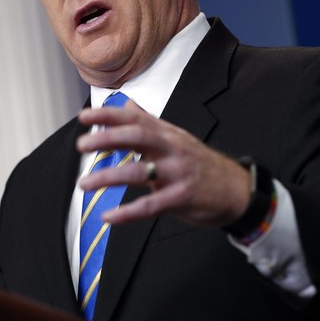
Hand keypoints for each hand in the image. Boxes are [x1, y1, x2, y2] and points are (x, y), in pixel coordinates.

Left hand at [77, 100, 251, 226]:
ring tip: (84, 184)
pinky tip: (108, 216)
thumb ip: (149, 123)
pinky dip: (127, 213)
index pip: (135, 118)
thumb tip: (126, 104)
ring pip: (139, 171)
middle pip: (137, 137)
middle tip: (81, 144)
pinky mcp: (182, 197)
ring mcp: (178, 173)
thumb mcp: (177, 138)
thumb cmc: (200, 164)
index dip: (109, 115)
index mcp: (169, 134)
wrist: (237, 190)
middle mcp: (172, 149)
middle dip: (107, 139)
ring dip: (108, 177)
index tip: (84, 116)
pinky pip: (150, 206)